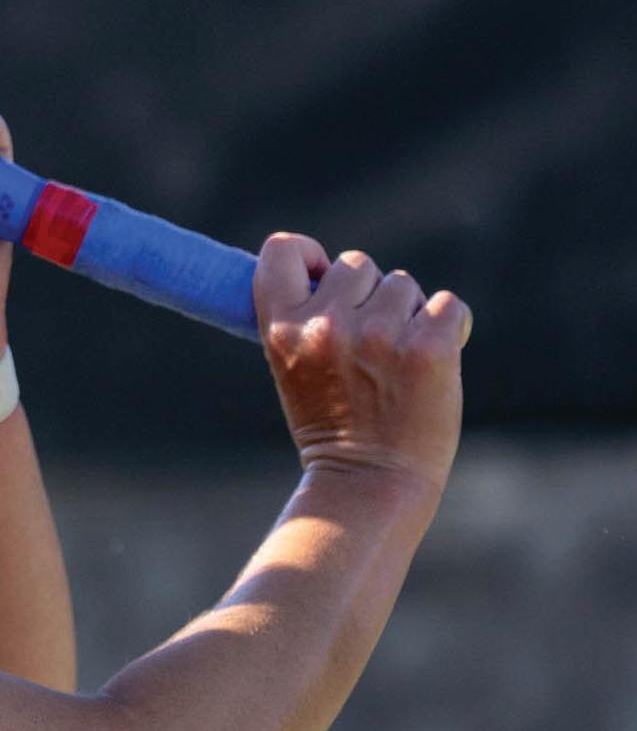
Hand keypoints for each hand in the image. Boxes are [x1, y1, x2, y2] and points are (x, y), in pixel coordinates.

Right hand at [254, 232, 470, 493]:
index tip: (321, 278)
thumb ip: (306, 317)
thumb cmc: (332, 425)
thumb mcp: (292, 366)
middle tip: (369, 345)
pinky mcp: (428, 348)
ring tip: (398, 361)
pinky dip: (447, 328)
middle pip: (356, 263)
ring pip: (403, 285)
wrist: (370, 482)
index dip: (307, 256)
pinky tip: (432, 362)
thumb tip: (334, 269)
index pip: (283, 248)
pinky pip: (447, 305)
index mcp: (282, 328)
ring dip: (407, 314)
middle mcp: (326, 325)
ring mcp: (378, 335)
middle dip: (368, 295)